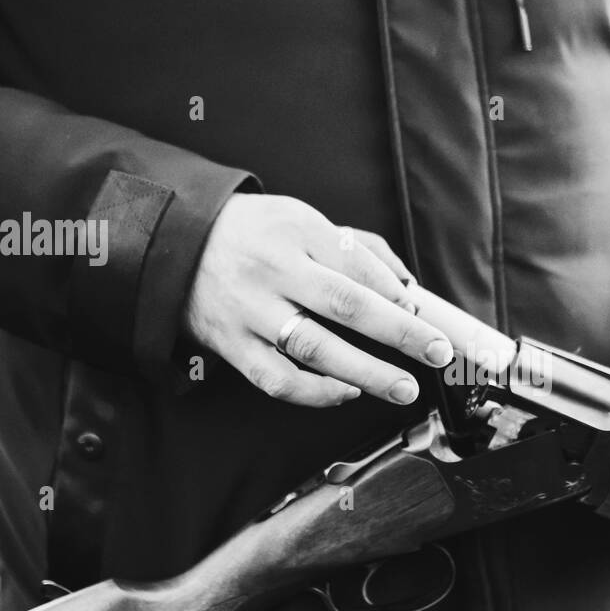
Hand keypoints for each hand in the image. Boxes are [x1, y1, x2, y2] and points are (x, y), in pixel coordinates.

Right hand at [183, 194, 455, 405]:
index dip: (395, 293)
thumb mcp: (301, 219)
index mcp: (296, 232)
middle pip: (347, 305)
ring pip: (315, 348)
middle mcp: (274, 271)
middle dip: (400, 334)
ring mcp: (250, 311)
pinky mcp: (231, 345)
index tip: (422, 315)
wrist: (172, 245)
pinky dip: (316, 391)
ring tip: (403, 388)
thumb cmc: (252, 235)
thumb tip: (405, 287)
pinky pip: (277, 379)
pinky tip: (345, 391)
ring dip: (366, 372)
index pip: (358, 264)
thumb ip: (355, 248)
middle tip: (437, 353)